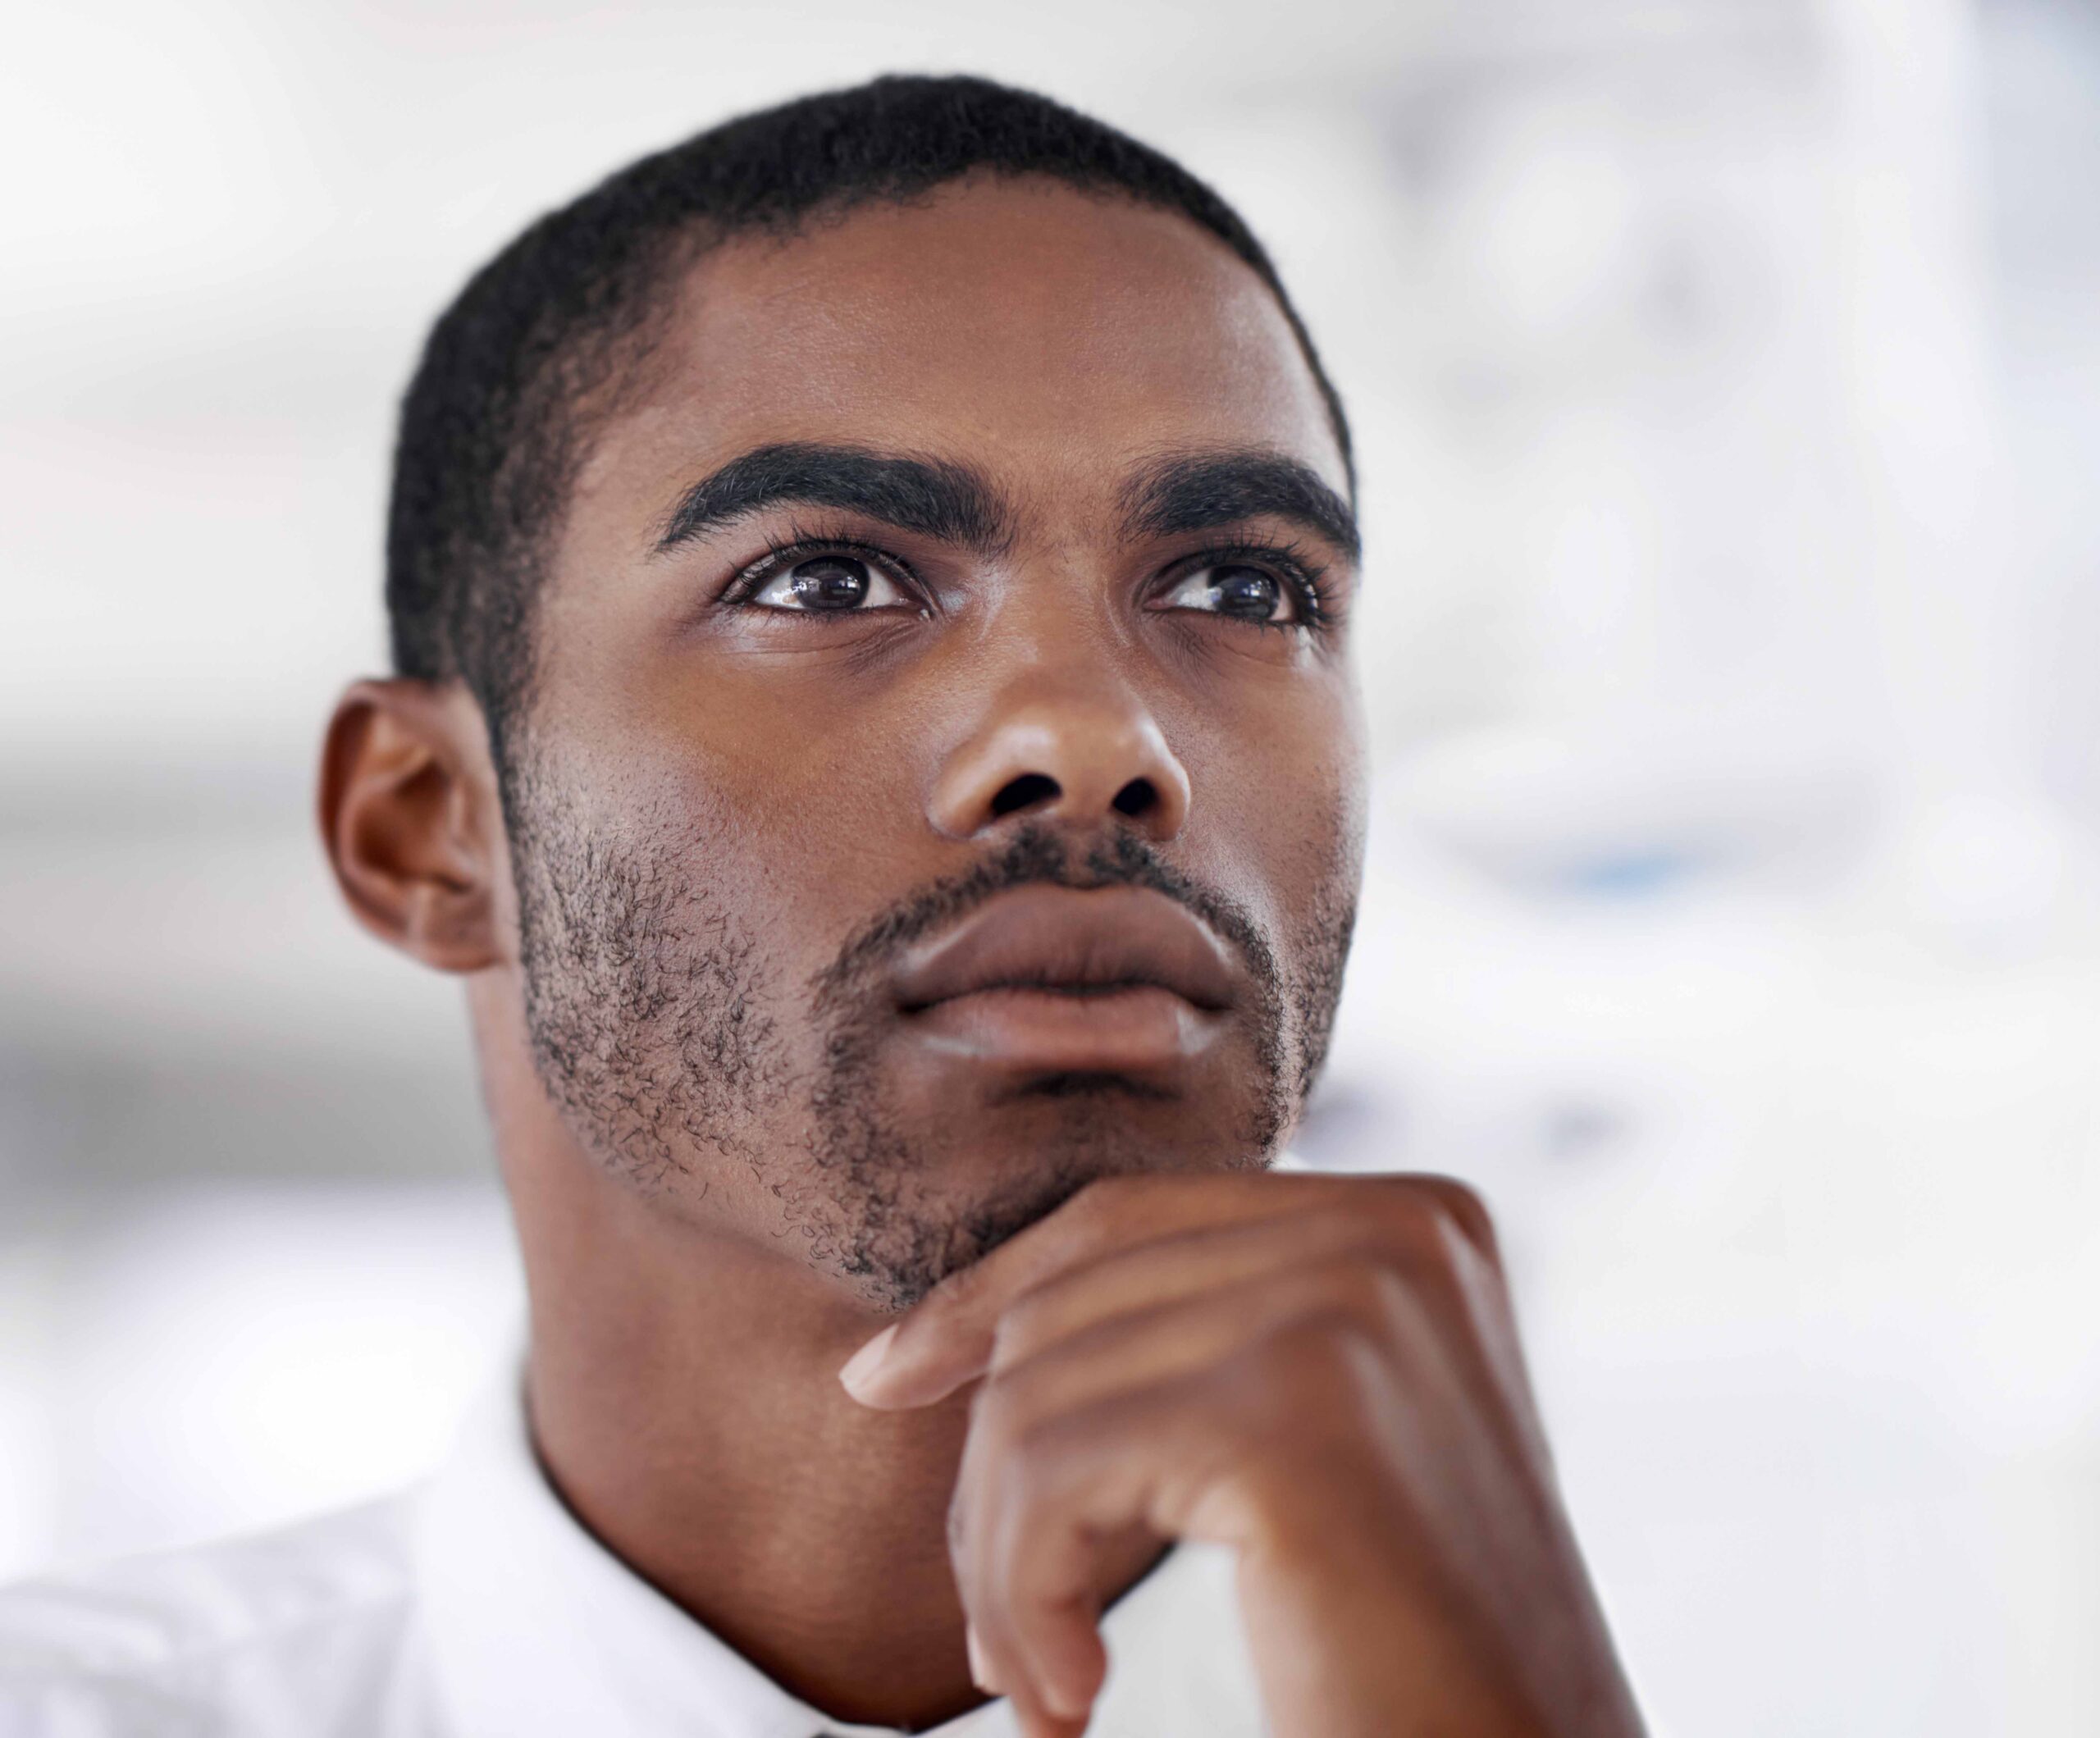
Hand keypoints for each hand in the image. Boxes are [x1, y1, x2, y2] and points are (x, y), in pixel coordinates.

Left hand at [838, 1170, 1642, 1737]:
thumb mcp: (1316, 1441)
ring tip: (1041, 1677)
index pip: (1129, 1217)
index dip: (987, 1294)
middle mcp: (1392, 1232)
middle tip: (1000, 1630)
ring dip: (999, 1559)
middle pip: (1070, 1299)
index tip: (886, 1376)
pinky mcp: (1295, 1419)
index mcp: (1411, 1217)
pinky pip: (1052, 1473)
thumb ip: (1207, 1333)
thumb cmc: (1406, 1649)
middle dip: (989, 1467)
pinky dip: (1023, 1597)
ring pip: (1039, 1391)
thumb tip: (968, 1321)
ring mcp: (1350, 1309)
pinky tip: (1072, 1696)